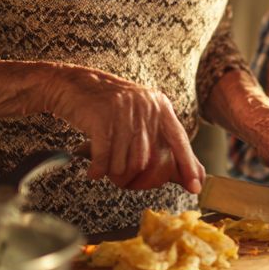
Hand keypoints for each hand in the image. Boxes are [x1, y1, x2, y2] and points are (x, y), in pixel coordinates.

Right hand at [49, 67, 204, 193]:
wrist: (73, 84)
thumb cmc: (108, 105)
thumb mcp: (140, 117)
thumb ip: (160, 142)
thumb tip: (184, 173)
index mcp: (159, 106)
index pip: (179, 139)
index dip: (188, 165)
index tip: (195, 186)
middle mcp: (144, 106)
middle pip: (148, 160)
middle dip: (136, 178)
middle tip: (125, 181)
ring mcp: (123, 111)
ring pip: (126, 162)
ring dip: (115, 174)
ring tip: (107, 170)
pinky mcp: (101, 117)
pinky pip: (105, 156)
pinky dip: (99, 169)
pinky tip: (94, 172)